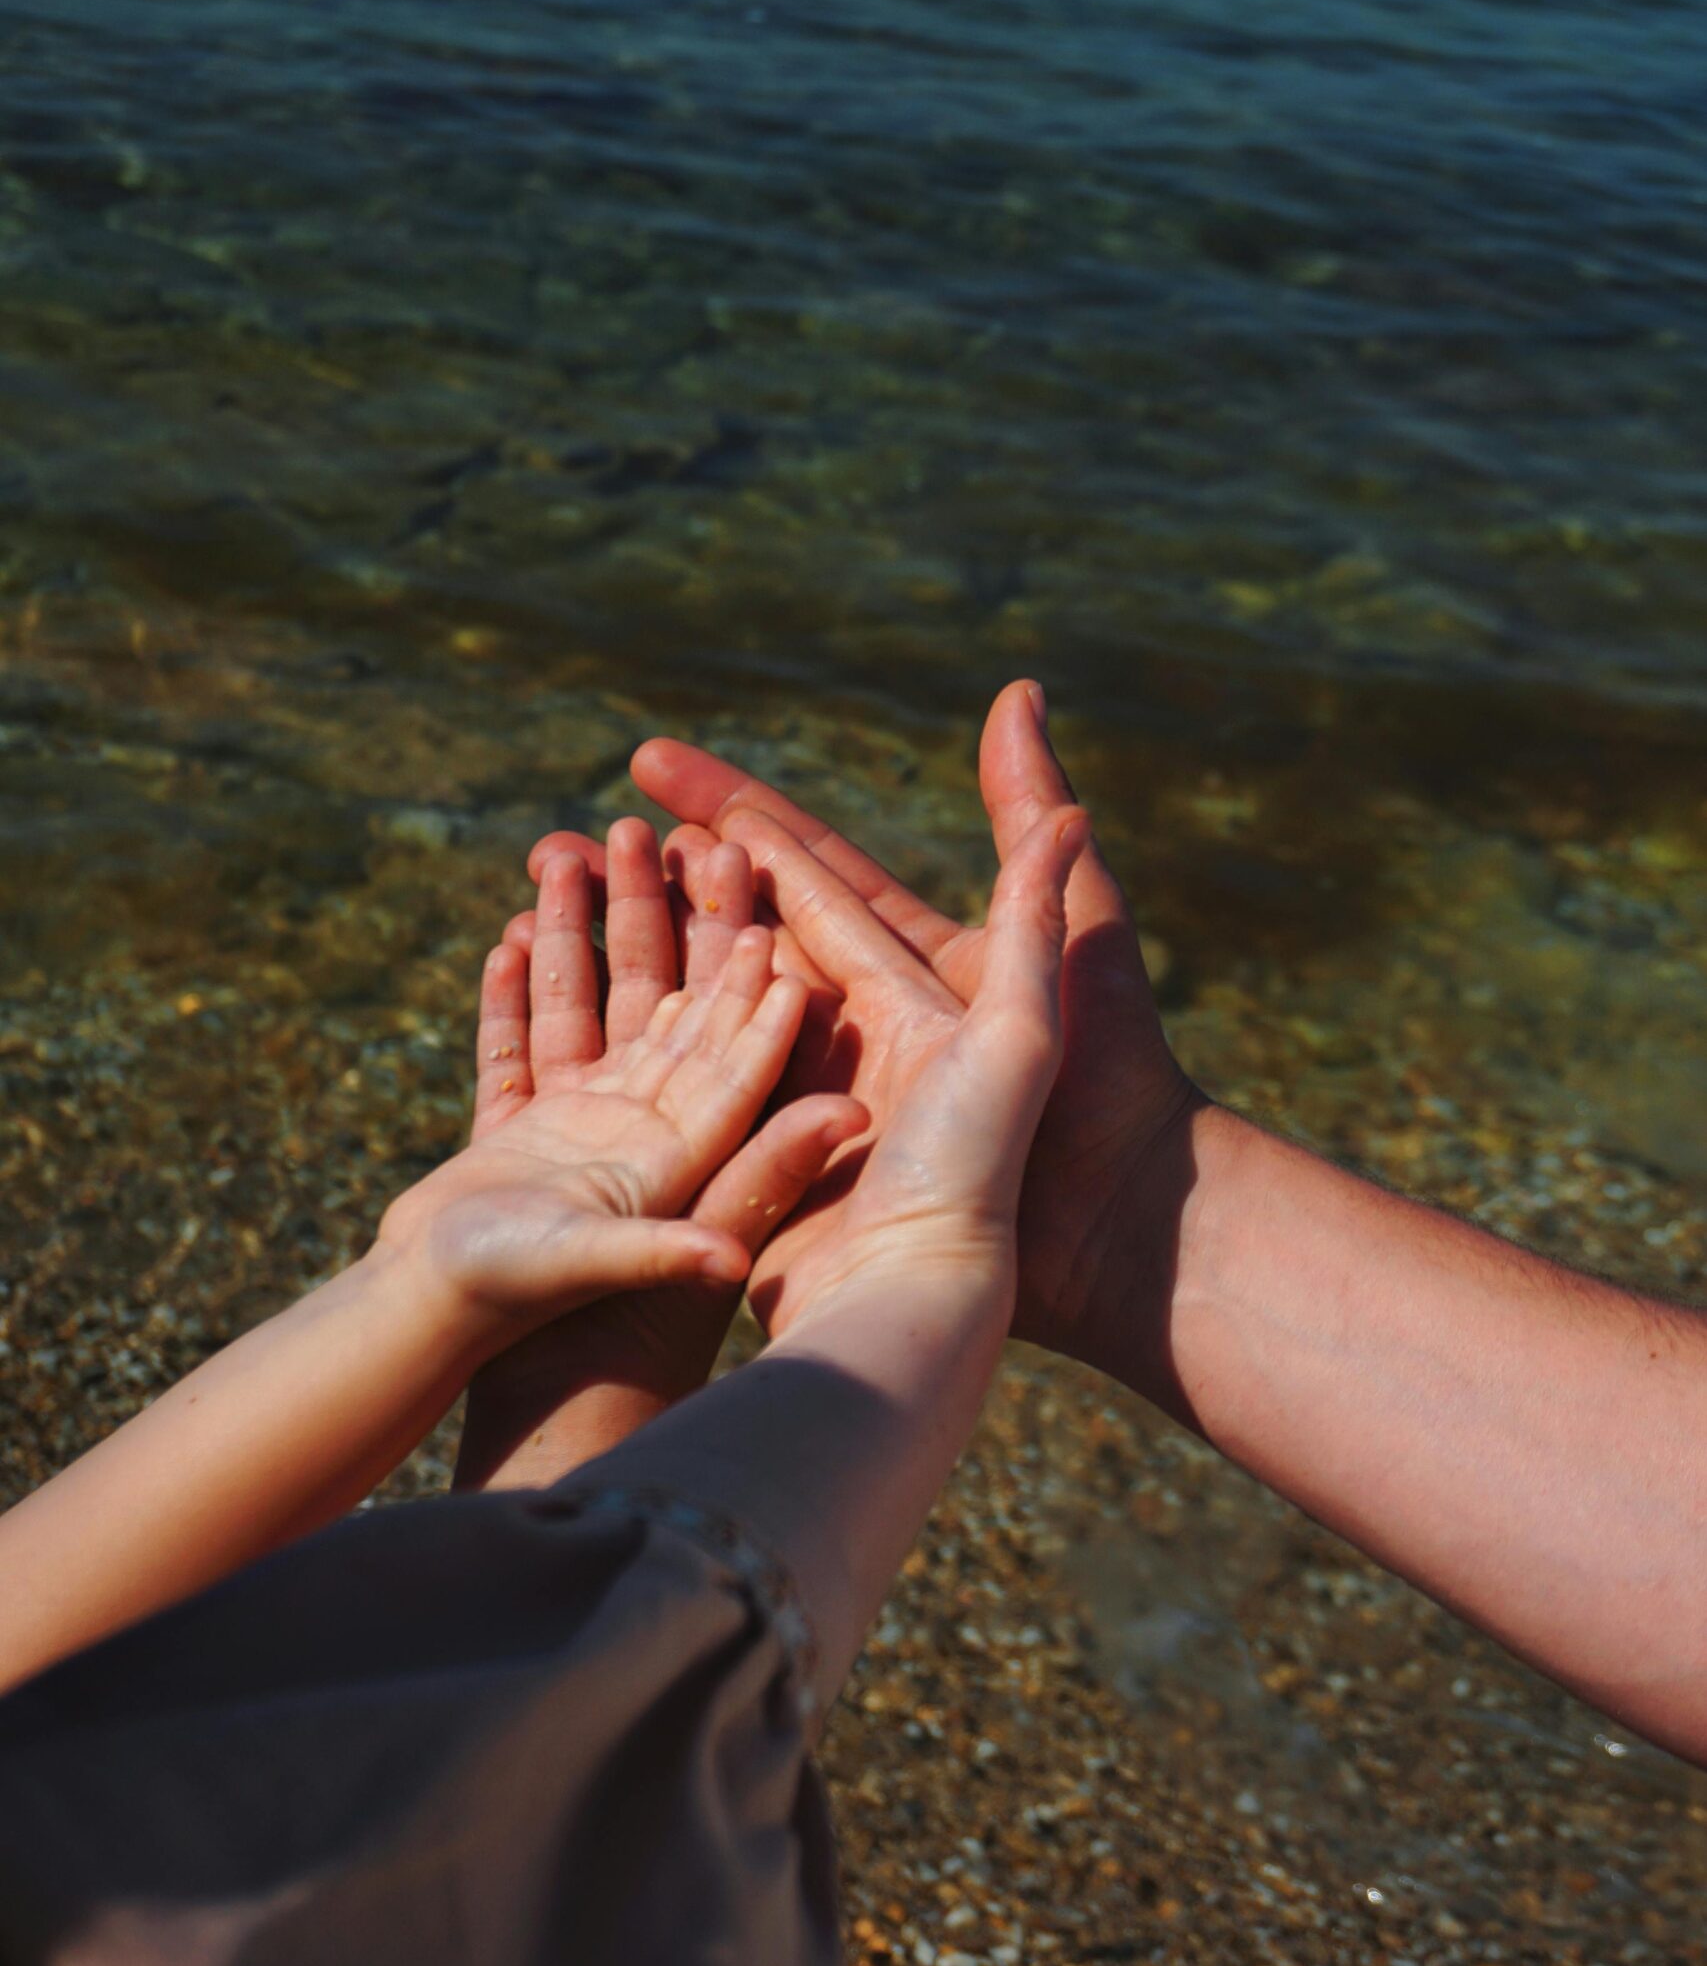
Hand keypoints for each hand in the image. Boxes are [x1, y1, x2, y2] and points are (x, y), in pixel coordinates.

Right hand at [379, 831, 848, 1358]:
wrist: (423, 1334)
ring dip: (585, 929)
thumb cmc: (518, 1310)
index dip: (750, 993)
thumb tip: (738, 1250)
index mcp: (675, 1158)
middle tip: (683, 837)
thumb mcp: (604, 1269)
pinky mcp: (510, 1135)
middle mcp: (637, 1136)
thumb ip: (668, 1246)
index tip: (772, 922)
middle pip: (667, 1008)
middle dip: (674, 923)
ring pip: (587, 1005)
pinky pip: (518, 1043)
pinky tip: (510, 931)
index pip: (728, 1059)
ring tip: (576, 849)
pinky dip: (513, 990)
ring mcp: (572, 1130)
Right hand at [530, 684, 1200, 1386]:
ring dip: (643, 966)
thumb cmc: (1083, 1114)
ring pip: (712, 1026)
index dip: (734, 818)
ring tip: (559, 908)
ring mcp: (815, 1117)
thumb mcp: (1058, 969)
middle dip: (668, 884)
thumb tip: (1024, 696)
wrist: (1076, 1269)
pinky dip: (648, 1077)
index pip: (809, 879)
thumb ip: (1022, 854)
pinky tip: (579, 1046)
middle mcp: (858, 1043)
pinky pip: (707, 1120)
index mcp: (912, 985)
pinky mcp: (790, 1186)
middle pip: (747, 942)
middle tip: (581, 825)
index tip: (652, 762)